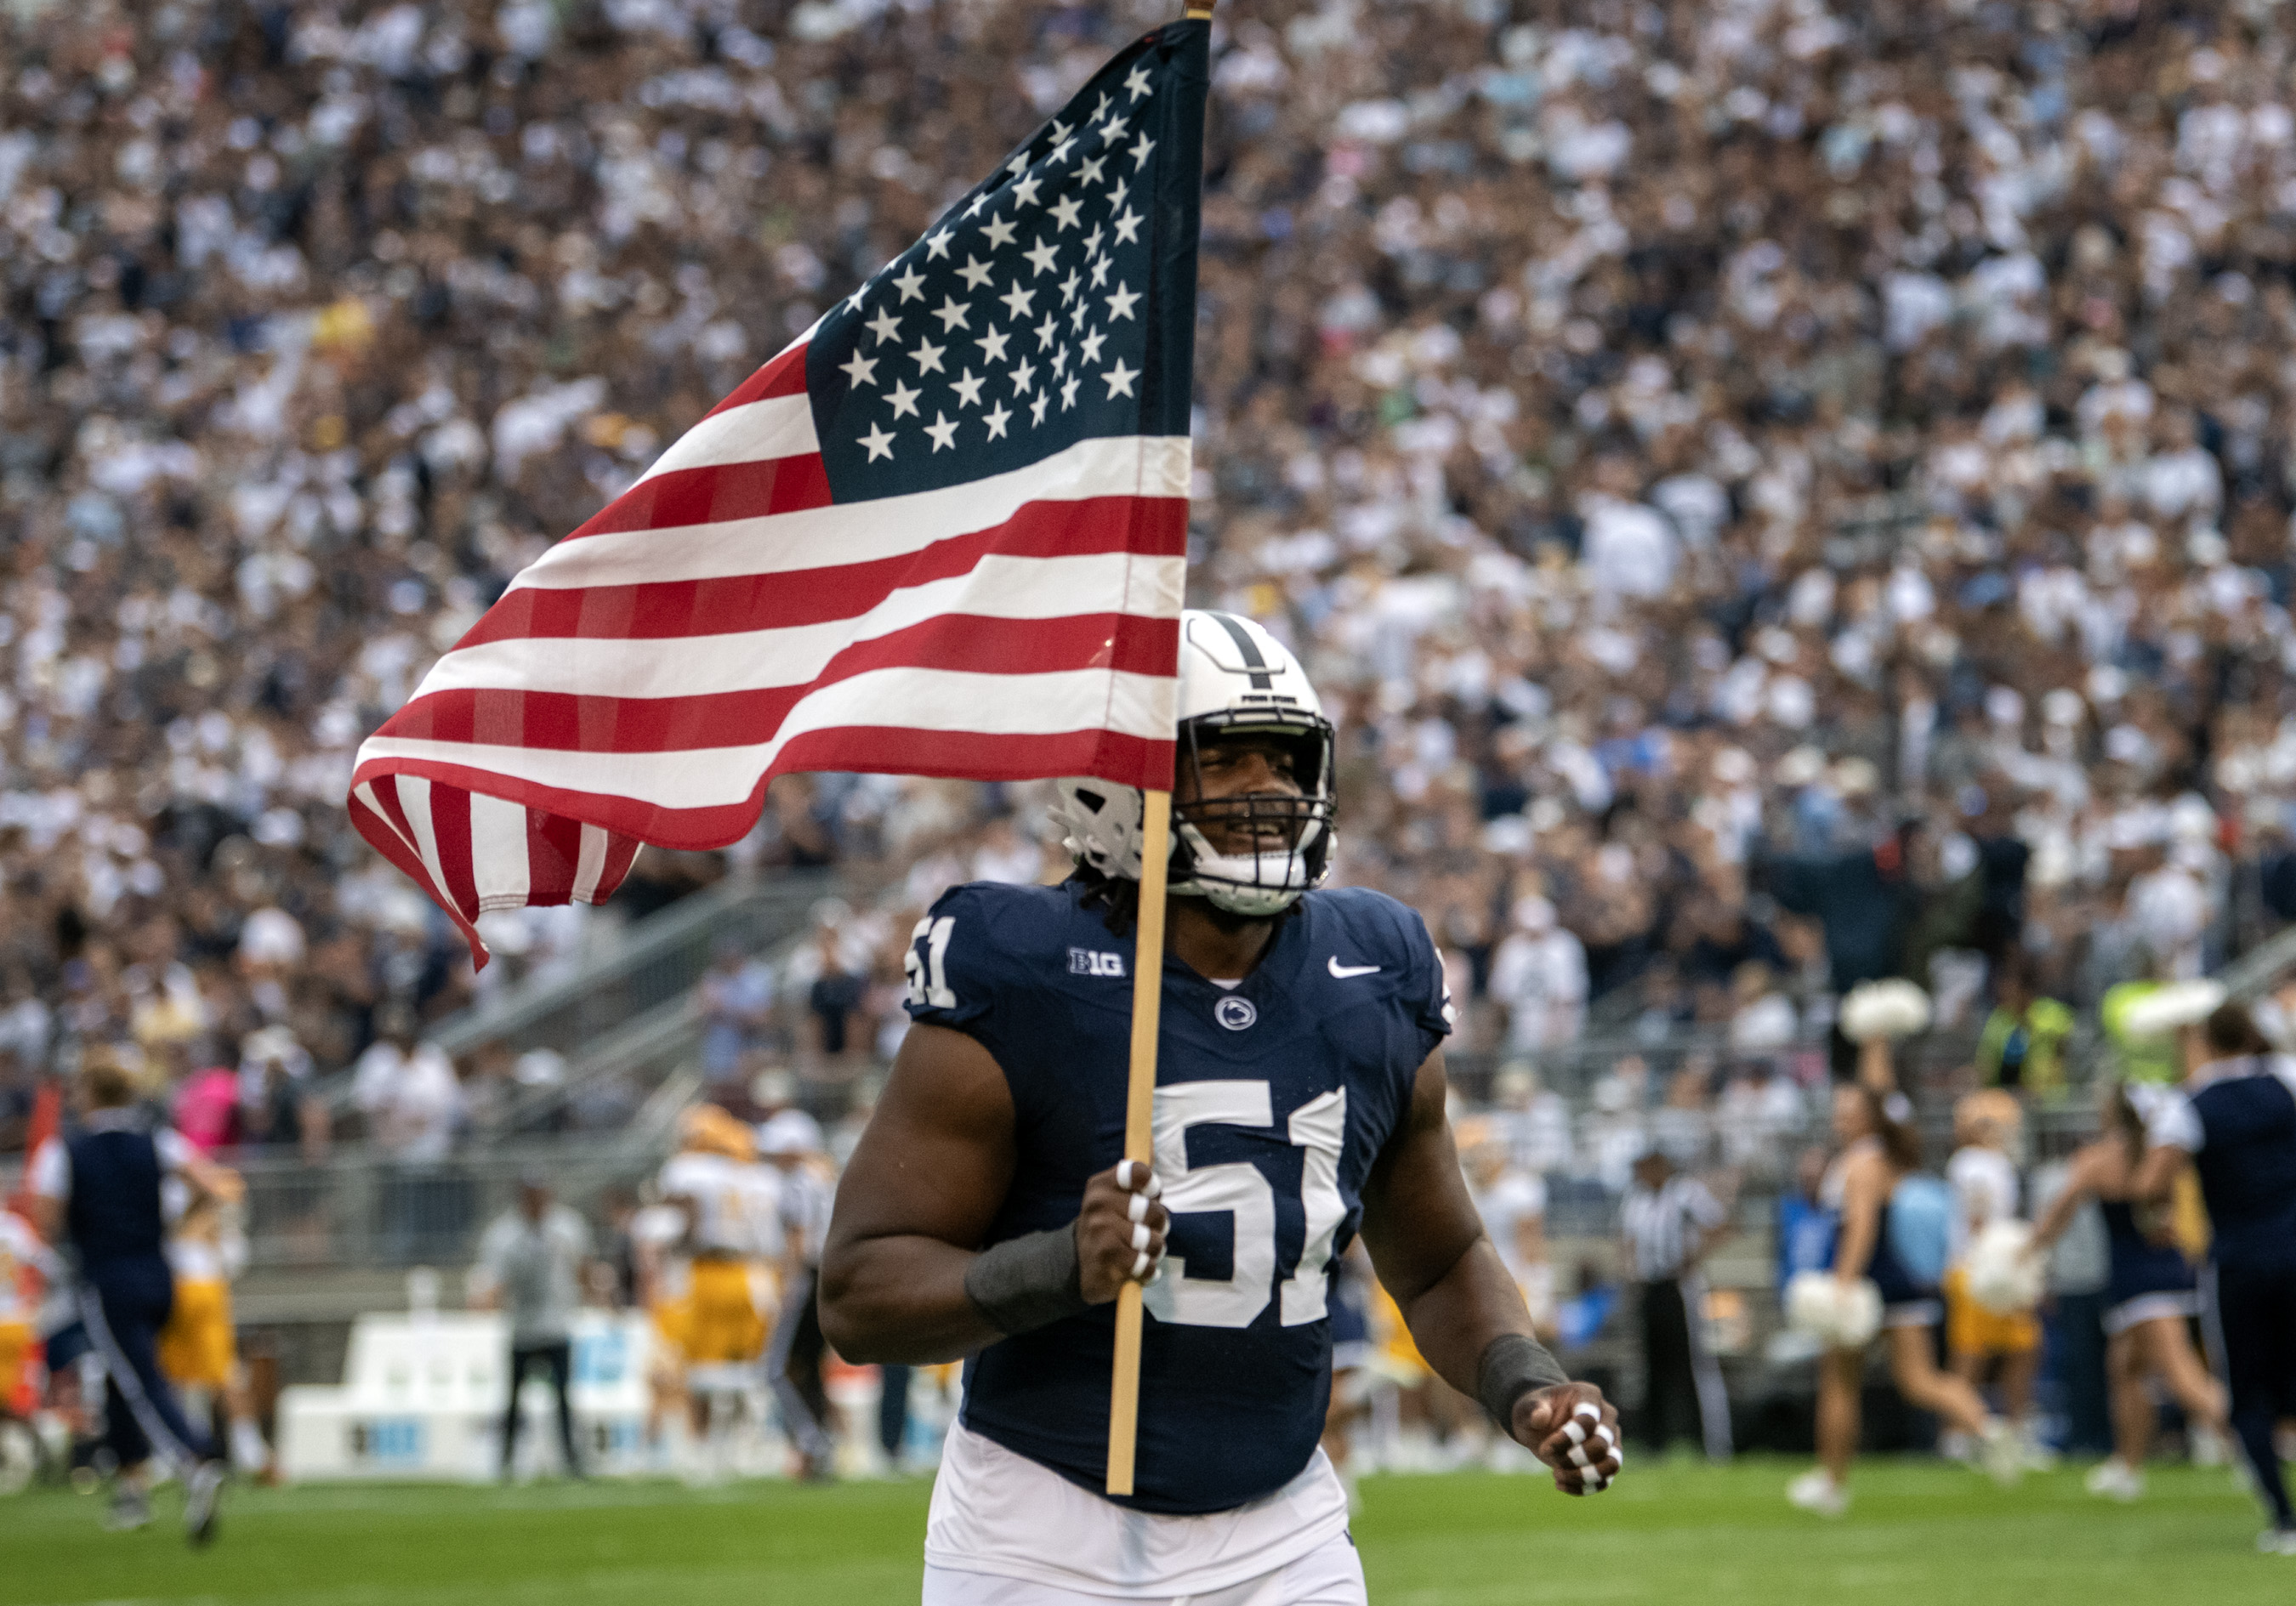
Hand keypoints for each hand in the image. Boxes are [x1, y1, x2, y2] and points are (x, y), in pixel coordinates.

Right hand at [1075, 1160, 1168, 1304]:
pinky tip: (1134, 1268)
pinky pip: (1146, 1263)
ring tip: (1139, 1251)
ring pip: (1154, 1240)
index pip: (1138, 1172)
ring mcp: (1101, 1231)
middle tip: (1145, 1230)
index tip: (1150, 1195)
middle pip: (1155, 1210)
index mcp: (1101, 1185)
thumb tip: (1152, 1141)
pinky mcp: (1107, 1258)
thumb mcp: (1114, 1196)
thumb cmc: (1107, 1226)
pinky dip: (1146, 1270)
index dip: (1152, 1186)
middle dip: (1159, 1225)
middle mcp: (1098, 1204)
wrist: (1075, 1266)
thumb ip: (1136, 1174)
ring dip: (1153, 1250)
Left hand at [1512, 1382, 1620, 1495]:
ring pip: (1612, 1464)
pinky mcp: (1608, 1459)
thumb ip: (1533, 1409)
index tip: (1545, 1448)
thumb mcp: (1527, 1406)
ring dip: (1584, 1476)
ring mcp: (1611, 1439)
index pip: (1588, 1420)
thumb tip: (1540, 1417)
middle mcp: (1606, 1415)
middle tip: (1549, 1458)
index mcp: (1588, 1395)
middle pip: (1602, 1444)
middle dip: (1574, 1458)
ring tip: (1557, 1475)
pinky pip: (1605, 1480)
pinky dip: (1583, 1488)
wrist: (1541, 1424)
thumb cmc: (1535, 1411)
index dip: (1568, 1439)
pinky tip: (1560, 1484)